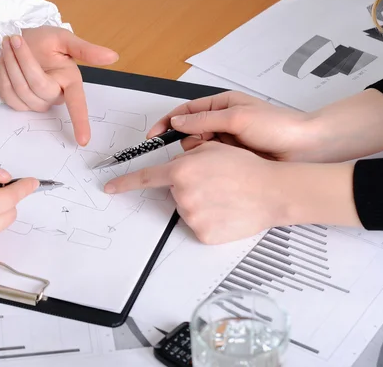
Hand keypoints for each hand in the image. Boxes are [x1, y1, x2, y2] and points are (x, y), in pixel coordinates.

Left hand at [0, 26, 118, 145]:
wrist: (16, 40)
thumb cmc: (42, 40)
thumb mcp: (63, 39)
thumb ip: (86, 50)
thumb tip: (113, 56)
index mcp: (70, 81)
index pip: (77, 104)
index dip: (81, 122)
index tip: (84, 140)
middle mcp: (54, 95)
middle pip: (38, 87)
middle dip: (23, 61)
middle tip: (14, 38)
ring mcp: (35, 101)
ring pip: (20, 91)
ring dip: (10, 64)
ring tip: (8, 44)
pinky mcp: (18, 103)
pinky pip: (8, 94)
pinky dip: (2, 74)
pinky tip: (3, 62)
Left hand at [104, 141, 283, 243]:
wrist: (272, 191)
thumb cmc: (247, 168)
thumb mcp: (214, 149)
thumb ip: (188, 156)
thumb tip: (178, 165)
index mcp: (181, 170)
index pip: (145, 178)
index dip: (124, 183)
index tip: (109, 188)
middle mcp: (182, 194)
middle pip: (174, 193)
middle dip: (188, 187)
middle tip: (215, 184)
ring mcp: (192, 216)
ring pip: (186, 209)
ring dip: (200, 204)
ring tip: (225, 197)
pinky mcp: (203, 233)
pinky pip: (198, 225)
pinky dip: (209, 219)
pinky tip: (226, 211)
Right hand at [149, 89, 382, 162]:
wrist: (306, 147)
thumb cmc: (277, 126)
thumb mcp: (238, 118)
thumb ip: (205, 119)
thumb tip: (177, 122)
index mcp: (220, 105)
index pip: (184, 112)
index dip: (167, 123)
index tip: (154, 136)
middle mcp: (220, 121)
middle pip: (188, 132)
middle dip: (191, 141)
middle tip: (207, 146)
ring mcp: (225, 141)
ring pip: (198, 149)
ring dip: (203, 154)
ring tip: (224, 155)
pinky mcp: (231, 159)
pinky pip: (211, 162)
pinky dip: (212, 164)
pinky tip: (225, 166)